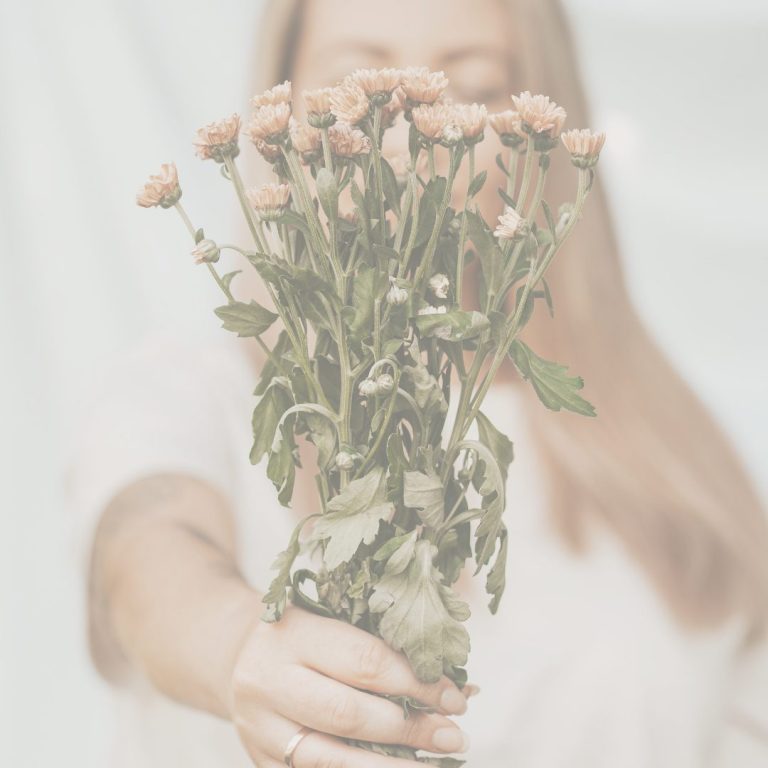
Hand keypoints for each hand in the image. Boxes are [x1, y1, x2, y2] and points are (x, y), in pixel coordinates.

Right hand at [227, 605, 469, 766]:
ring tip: (434, 766)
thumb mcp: (333, 618)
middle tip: (453, 735)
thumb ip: (383, 642)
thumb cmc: (306, 633)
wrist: (241, 655)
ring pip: (331, 759)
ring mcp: (259, 727)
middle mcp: (267, 679)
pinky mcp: (261, 761)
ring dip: (391, 767)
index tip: (454, 696)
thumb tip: (457, 683)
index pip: (363, 660)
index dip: (415, 682)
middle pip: (347, 713)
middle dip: (409, 728)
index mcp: (292, 631)